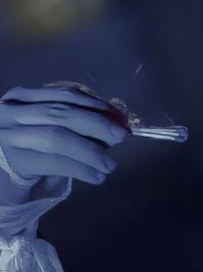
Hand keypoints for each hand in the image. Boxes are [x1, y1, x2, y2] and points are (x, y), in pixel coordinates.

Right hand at [0, 84, 127, 188]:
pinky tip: (96, 176)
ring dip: (90, 151)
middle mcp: (11, 112)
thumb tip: (117, 123)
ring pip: (57, 137)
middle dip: (96, 124)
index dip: (94, 104)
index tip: (118, 116)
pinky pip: (53, 162)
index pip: (64, 95)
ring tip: (110, 165)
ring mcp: (8, 135)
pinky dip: (79, 169)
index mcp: (21, 97)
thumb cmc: (26, 151)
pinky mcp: (13, 161)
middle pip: (61, 113)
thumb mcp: (45, 129)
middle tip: (121, 136)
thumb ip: (75, 123)